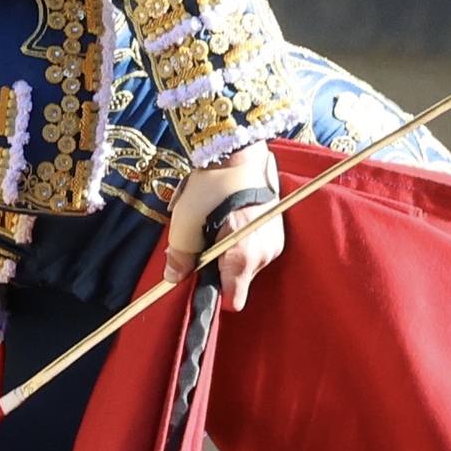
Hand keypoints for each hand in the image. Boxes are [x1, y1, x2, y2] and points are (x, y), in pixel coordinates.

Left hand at [164, 143, 284, 310]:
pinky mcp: (279, 230)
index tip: (200, 276)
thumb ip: (180, 255)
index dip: (214, 293)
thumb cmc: (211, 185)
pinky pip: (257, 249)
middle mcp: (265, 255)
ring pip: (247, 265)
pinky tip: (232, 219)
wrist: (240, 150)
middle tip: (205, 240)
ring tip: (219, 224)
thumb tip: (172, 277)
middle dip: (220, 268)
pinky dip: (243, 242)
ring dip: (231, 254)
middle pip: (238, 281)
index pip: (233, 300)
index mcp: (243, 257)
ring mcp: (275, 243)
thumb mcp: (185, 221)